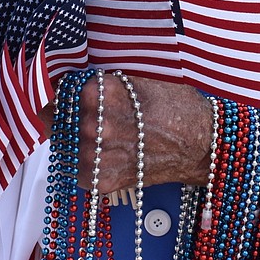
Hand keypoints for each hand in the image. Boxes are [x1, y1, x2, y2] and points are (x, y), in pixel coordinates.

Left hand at [71, 74, 213, 192]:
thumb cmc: (176, 108)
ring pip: (64, 146)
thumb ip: (102, 80)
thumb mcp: (138, 78)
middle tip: (78, 117)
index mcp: (98, 92)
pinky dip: (86, 164)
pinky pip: (78, 171)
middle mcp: (92, 124)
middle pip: (58, 120)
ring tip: (96, 137)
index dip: (58, 93)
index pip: (58, 91)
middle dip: (64, 117)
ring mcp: (96, 155)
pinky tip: (103, 155)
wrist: (201, 144)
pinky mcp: (102, 181)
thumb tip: (74, 80)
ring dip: (73, 141)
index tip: (58, 96)